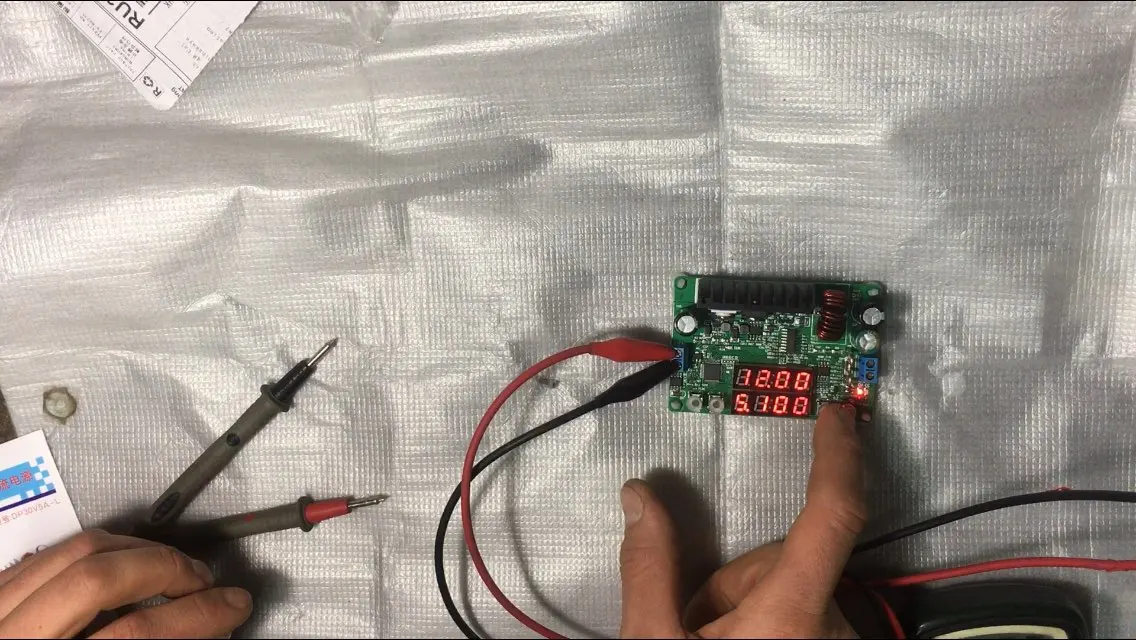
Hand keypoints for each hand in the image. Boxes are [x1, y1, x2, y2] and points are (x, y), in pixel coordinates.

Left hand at [0, 530, 251, 637]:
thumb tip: (202, 628)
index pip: (135, 635)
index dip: (197, 615)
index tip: (229, 606)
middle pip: (100, 578)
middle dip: (167, 570)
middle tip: (202, 583)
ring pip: (73, 551)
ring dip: (136, 550)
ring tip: (168, 567)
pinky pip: (47, 554)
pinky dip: (95, 552)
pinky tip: (122, 565)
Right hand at [619, 403, 864, 637]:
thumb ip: (649, 570)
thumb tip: (640, 499)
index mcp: (793, 612)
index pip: (833, 513)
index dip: (837, 455)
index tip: (835, 417)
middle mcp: (833, 625)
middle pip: (787, 562)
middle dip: (739, 580)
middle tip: (697, 620)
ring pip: (794, 591)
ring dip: (754, 605)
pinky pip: (804, 618)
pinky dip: (773, 623)